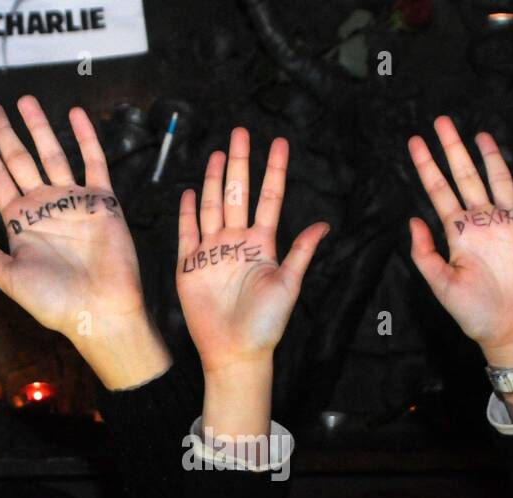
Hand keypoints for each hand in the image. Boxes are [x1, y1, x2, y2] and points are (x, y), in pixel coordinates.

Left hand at [0, 96, 167, 387]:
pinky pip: (93, 162)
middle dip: (4, 133)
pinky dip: (85, 138)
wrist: (99, 311)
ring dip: (39, 127)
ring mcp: (72, 200)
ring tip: (25, 100)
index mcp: (19, 221)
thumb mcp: (8, 274)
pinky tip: (75, 114)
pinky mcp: (102, 201)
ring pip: (52, 154)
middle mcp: (43, 206)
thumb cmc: (53, 302)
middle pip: (20, 160)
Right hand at [176, 128, 328, 375]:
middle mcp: (237, 242)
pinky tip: (191, 190)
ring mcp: (213, 251)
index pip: (269, 198)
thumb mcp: (288, 285)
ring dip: (216, 179)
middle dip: (241, 163)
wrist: (235, 350)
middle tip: (241, 131)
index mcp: (263, 244)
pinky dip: (188, 211)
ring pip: (213, 206)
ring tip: (220, 153)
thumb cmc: (266, 324)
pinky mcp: (190, 264)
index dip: (273, 171)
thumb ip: (301, 252)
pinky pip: (188, 231)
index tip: (278, 143)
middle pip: (238, 193)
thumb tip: (324, 225)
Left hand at [408, 118, 512, 368]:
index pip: (439, 191)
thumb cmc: (475, 313)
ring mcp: (511, 224)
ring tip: (479, 134)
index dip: (427, 166)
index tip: (415, 142)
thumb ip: (424, 254)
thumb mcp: (441, 286)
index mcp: (459, 233)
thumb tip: (411, 219)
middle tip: (441, 120)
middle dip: (454, 149)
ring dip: (490, 157)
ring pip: (499, 180)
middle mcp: (484, 222)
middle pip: (466, 176)